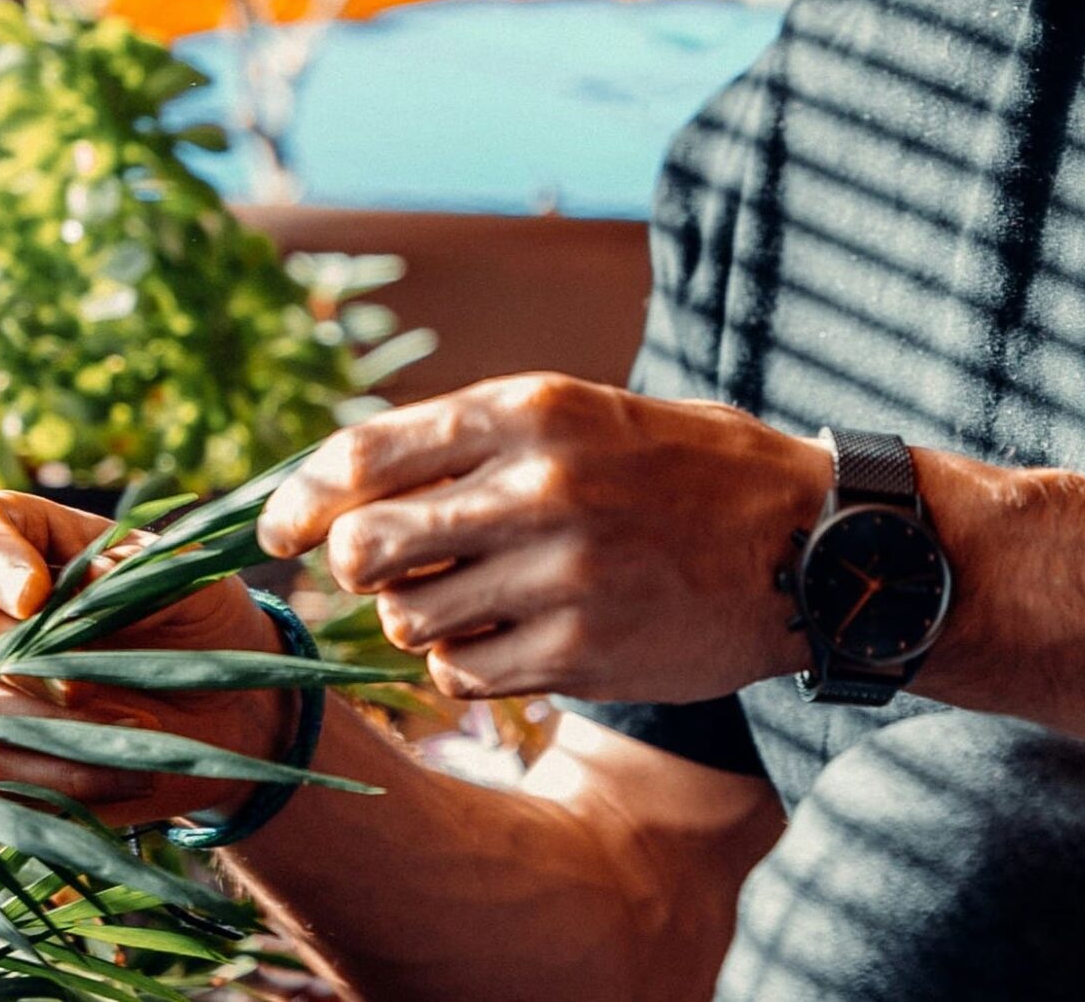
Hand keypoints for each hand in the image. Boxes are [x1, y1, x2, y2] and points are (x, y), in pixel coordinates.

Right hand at [0, 490, 293, 828]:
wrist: (227, 703)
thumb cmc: (199, 618)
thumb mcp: (189, 581)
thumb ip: (139, 570)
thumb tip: (87, 577)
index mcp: (27, 541)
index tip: (35, 595)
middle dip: (25, 659)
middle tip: (89, 685)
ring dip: (56, 726)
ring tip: (139, 724)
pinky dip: (62, 775)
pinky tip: (127, 772)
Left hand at [256, 373, 831, 702]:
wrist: (809, 543)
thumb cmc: (684, 470)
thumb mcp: (584, 415)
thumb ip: (473, 441)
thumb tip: (340, 489)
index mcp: (531, 409)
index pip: (363, 455)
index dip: (299, 498)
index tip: (275, 528)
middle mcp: (537, 486)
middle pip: (365, 547)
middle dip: (357, 566)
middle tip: (387, 570)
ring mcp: (559, 575)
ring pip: (409, 619)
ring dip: (421, 617)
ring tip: (475, 597)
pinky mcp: (581, 652)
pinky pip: (464, 674)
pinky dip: (467, 665)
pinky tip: (511, 637)